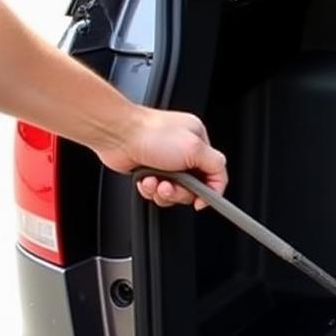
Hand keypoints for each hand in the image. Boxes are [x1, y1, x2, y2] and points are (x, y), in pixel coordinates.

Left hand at [97, 105, 227, 210]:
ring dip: (163, 191)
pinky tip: (145, 179)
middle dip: (179, 192)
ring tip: (155, 182)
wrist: (116, 134)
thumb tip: (219, 184)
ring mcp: (166, 162)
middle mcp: (183, 151)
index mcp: (198, 141)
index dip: (209, 191)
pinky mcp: (150, 170)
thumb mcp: (195, 148)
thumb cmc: (150, 133)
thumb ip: (215, 166)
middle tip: (170, 185)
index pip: (215, 174)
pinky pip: (157, 191)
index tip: (201, 202)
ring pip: (174, 192)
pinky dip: (150, 189)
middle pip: (193, 188)